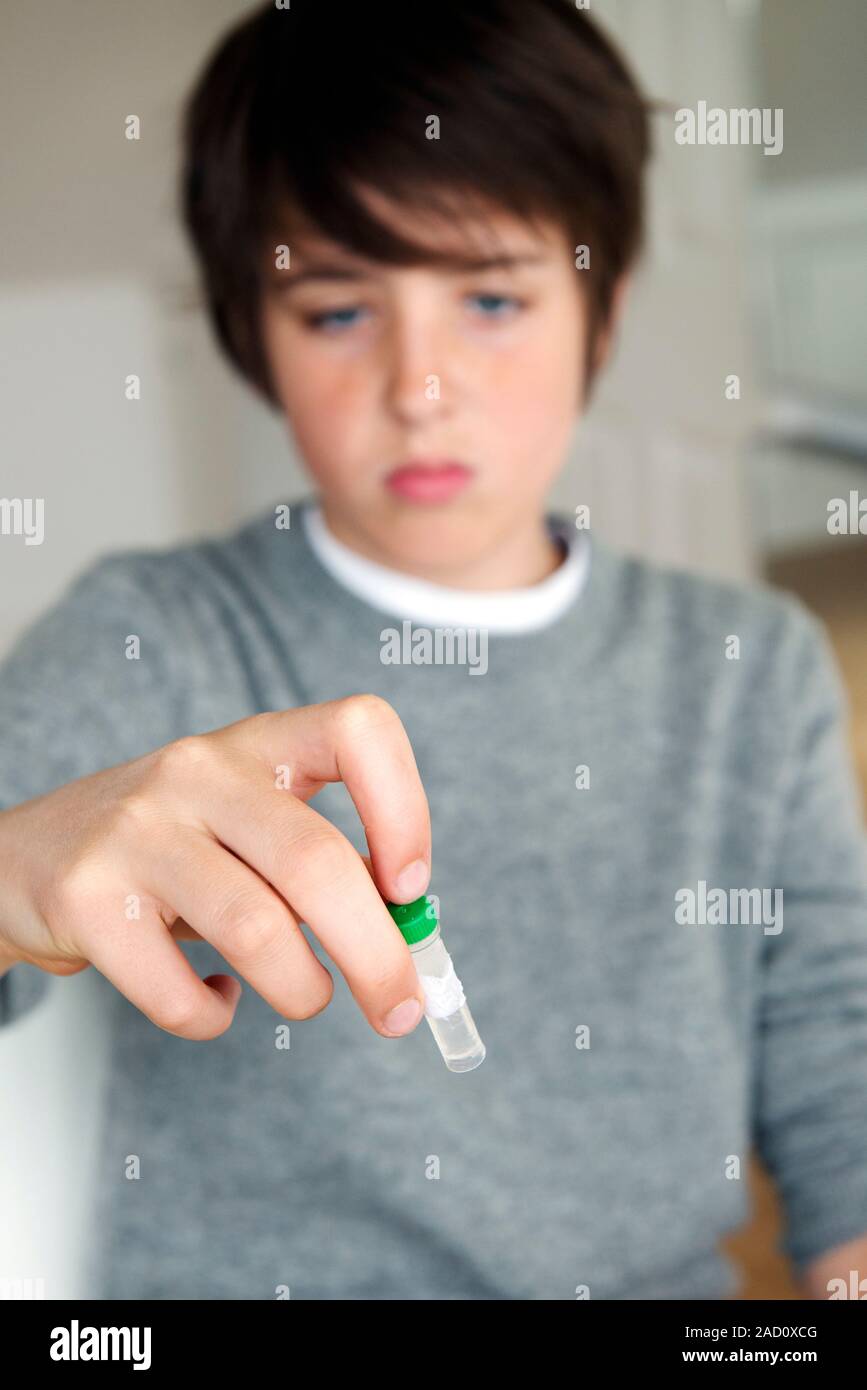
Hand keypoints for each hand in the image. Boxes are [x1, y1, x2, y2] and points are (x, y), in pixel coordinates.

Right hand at [0, 696, 430, 1040]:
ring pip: (256, 929)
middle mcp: (199, 771)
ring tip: (306, 999)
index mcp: (258, 743)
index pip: (359, 730)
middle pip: (315, 860)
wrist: (27, 857)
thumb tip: (407, 935)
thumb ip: (321, 863)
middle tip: (400, 1009)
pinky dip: (212, 1017)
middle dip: (377, 953)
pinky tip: (214, 1001)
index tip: (411, 887)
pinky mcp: (87, 898)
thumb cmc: (174, 848)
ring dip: (303, 990)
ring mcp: (137, 830)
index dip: (404, 808)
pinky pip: (177, 990)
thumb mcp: (249, 825)